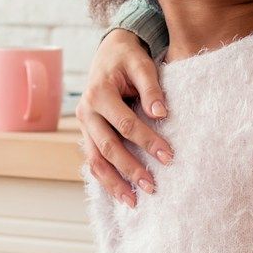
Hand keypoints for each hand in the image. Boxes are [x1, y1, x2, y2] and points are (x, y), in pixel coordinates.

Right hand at [76, 30, 173, 206]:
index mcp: (99, 93)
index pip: (126, 124)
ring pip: (95, 160)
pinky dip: (105, 179)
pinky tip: (120, 193)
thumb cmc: (128, 57)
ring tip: (133, 201)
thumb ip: (152, 88)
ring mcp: (83, 124)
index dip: (147, 141)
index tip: (169, 156)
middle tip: (152, 187)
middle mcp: (86, 111)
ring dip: (114, 183)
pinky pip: (93, 160)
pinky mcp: (87, 133)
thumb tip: (161, 113)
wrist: (109, 51)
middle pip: (108, 147)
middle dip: (131, 169)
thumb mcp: (142, 64)